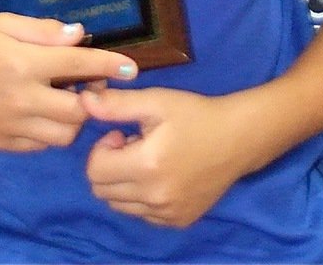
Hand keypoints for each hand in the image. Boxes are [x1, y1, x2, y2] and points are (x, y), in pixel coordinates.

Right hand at [0, 16, 138, 151]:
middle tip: (88, 82)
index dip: (109, 65)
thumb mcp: (3, 23)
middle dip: (92, 98)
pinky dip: (50, 133)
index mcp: (23, 64)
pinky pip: (39, 146)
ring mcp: (9, 126)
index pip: (78, 65)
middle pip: (77, 112)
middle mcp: (20, 99)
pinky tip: (44, 113)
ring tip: (66, 99)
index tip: (132, 68)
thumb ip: (43, 31)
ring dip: (73, 119)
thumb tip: (79, 34)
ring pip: (61, 137)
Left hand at [82, 87, 251, 227]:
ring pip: (120, 205)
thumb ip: (118, 104)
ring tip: (148, 159)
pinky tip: (162, 175)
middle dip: (109, 165)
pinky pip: (142, 215)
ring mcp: (166, 214)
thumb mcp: (157, 101)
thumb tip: (83, 101)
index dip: (102, 148)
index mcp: (146, 165)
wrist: (239, 138)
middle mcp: (154, 196)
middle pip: (102, 191)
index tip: (122, 133)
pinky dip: (142, 197)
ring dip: (124, 182)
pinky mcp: (177, 221)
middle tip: (133, 145)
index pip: (94, 170)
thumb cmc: (197, 114)